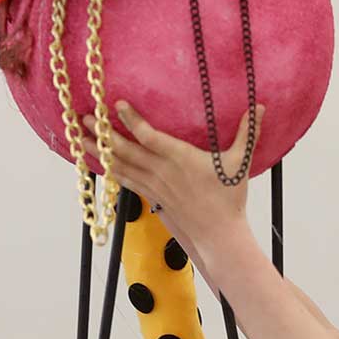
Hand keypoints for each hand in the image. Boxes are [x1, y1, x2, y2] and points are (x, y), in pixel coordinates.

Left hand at [83, 102, 262, 244]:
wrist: (218, 234)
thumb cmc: (230, 198)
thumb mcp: (240, 163)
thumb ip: (248, 133)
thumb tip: (259, 106)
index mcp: (180, 158)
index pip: (149, 136)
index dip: (132, 119)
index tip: (118, 104)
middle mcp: (161, 171)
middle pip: (124, 149)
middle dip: (101, 132)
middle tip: (82, 116)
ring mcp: (154, 185)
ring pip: (119, 164)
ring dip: (98, 150)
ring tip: (78, 135)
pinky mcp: (152, 196)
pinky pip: (124, 179)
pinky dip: (108, 168)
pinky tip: (96, 160)